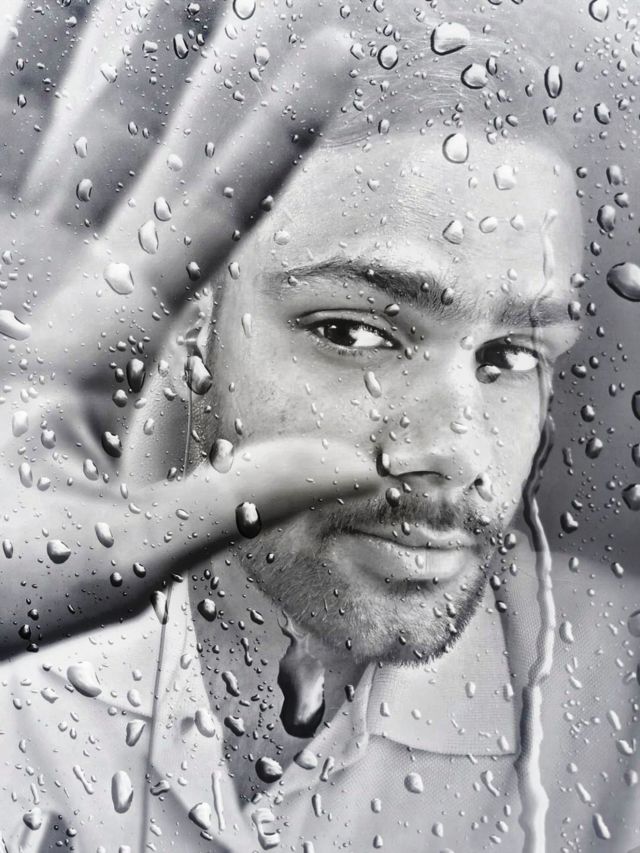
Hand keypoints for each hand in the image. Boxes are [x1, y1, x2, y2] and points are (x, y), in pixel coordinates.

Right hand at [0, 2, 368, 655]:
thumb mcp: (121, 552)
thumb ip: (230, 502)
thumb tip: (362, 470)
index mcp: (114, 344)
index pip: (211, 217)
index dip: (271, 139)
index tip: (336, 55)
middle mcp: (54, 289)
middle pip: (125, 146)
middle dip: (167, 56)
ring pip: (32, 124)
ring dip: (63, 41)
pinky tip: (11, 30)